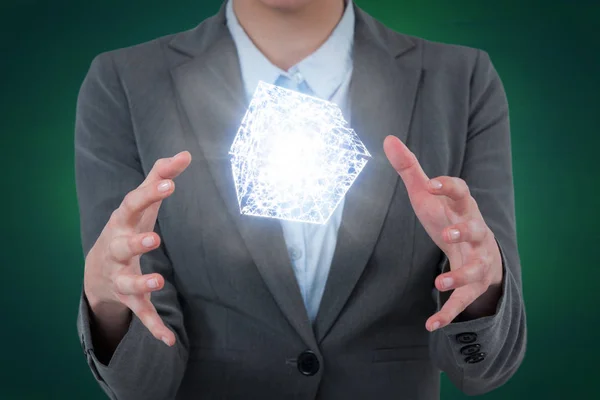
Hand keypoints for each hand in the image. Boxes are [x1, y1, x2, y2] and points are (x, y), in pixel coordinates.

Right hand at [84, 151, 191, 345]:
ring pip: (129, 283)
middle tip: (153, 238)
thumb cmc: (126, 227)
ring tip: (159, 282)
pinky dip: (153, 327)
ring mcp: (121, 276)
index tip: (171, 184)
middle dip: (137, 242)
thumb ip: (161, 177)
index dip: (151, 194)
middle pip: (123, 246)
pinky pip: (141, 314)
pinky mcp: (130, 299)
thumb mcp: (140, 203)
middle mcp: (117, 249)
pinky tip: (169, 340)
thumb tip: (186, 153)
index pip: (134, 204)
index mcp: (123, 222)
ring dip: (142, 284)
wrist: (97, 269)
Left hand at [383, 136, 502, 331]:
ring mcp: (476, 261)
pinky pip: (462, 300)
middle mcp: (475, 233)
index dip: (450, 187)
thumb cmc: (450, 218)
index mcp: (464, 208)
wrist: (481, 253)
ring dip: (458, 275)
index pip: (462, 193)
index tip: (433, 182)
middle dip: (465, 233)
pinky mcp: (472, 286)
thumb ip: (411, 170)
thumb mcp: (429, 195)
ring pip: (473, 269)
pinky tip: (431, 324)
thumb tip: (388, 138)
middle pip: (477, 231)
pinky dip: (448, 313)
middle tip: (449, 234)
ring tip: (439, 280)